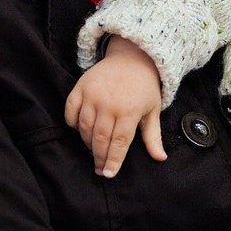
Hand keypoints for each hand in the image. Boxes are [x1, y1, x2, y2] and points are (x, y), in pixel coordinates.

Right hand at [65, 35, 165, 176]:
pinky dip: (72, 123)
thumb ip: (153, 136)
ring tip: (94, 149)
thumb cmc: (144, 86)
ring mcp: (93, 95)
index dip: (113, 161)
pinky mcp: (81, 87)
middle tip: (99, 168)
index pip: (119, 143)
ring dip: (87, 142)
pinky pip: (70, 111)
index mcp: (130, 111)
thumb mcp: (153, 109)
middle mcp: (110, 104)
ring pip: (85, 128)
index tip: (108, 174)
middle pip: (100, 139)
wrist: (133, 56)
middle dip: (99, 157)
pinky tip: (80, 129)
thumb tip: (160, 158)